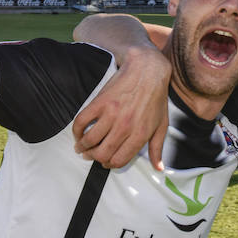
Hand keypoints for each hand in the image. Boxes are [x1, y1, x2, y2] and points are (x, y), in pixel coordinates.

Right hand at [72, 46, 170, 169]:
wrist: (146, 69)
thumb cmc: (156, 97)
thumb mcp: (162, 124)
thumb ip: (158, 148)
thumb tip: (158, 168)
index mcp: (140, 134)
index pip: (119, 160)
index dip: (109, 164)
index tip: (104, 161)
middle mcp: (125, 127)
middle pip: (102, 153)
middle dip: (93, 157)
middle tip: (89, 155)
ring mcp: (111, 114)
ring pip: (90, 140)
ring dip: (82, 146)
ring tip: (80, 146)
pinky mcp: (100, 102)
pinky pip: (81, 122)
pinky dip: (76, 131)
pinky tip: (78, 132)